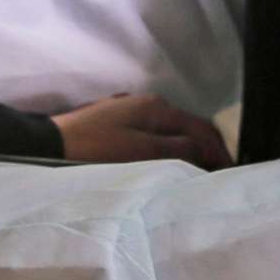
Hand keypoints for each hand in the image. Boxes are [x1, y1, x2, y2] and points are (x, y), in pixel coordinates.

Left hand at [53, 95, 233, 169]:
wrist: (48, 145)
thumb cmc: (97, 150)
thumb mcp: (142, 152)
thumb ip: (177, 150)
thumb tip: (206, 152)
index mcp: (158, 108)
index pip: (201, 128)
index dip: (219, 151)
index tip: (231, 173)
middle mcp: (148, 104)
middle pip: (188, 127)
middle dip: (207, 149)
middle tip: (218, 175)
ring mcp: (130, 111)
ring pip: (171, 131)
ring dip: (188, 149)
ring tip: (197, 174)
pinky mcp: (116, 123)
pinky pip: (154, 134)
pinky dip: (168, 148)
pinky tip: (168, 164)